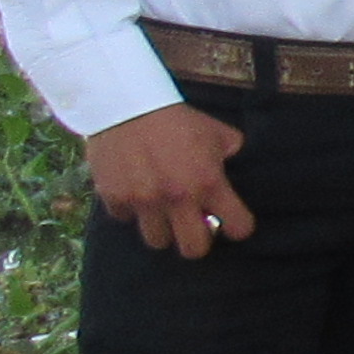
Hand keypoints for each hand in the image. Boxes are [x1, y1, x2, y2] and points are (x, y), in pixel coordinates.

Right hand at [87, 104, 253, 256]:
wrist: (126, 103)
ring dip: (162, 228)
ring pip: (157, 241)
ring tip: (161, 210)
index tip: (231, 222)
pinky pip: (125, 218)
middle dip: (197, 241)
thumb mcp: (215, 131)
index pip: (238, 227)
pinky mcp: (115, 198)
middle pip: (193, 250)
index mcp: (209, 183)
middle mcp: (178, 198)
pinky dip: (130, 209)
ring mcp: (144, 201)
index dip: (237, 226)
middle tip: (192, 227)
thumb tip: (232, 163)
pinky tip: (134, 191)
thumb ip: (229, 152)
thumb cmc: (176, 118)